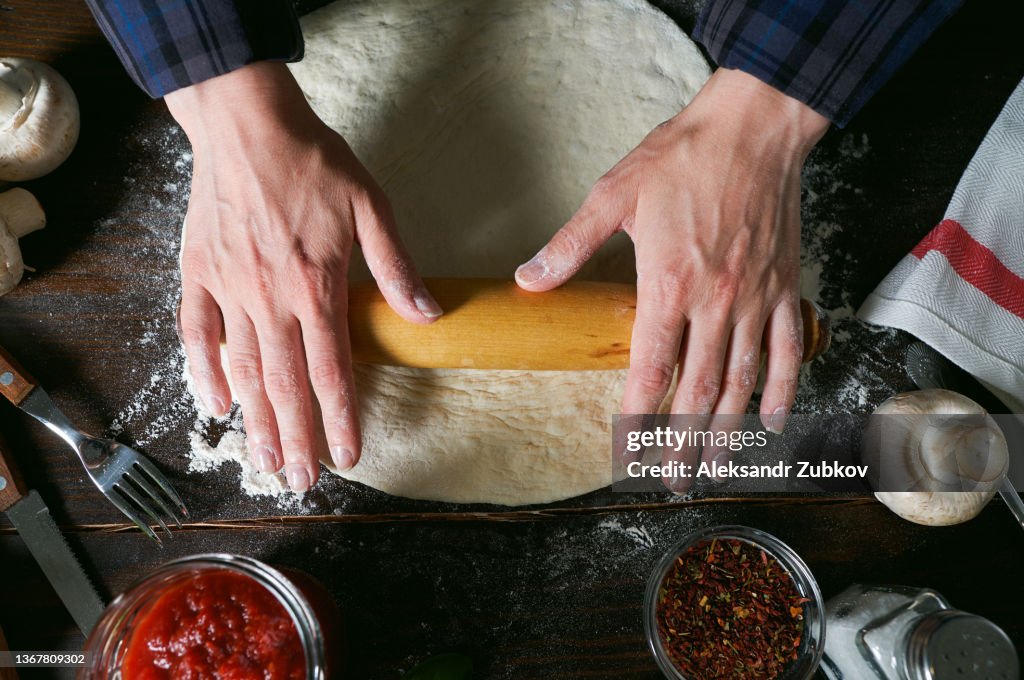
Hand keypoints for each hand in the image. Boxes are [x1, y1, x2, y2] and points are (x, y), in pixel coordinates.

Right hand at [167, 63, 440, 491]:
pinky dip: (204, 371)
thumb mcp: (371, 206)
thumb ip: (396, 266)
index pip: (332, 371)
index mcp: (317, 287)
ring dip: (255, 421)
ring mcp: (230, 289)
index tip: (348, 456)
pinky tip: (216, 405)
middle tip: (300, 481)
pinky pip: (197, 333)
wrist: (248, 123)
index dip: (340, 419)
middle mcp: (271, 299)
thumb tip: (428, 315)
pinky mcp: (199, 273)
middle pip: (286, 384)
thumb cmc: (315, 162)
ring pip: (244, 369)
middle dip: (296, 438)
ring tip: (262, 463)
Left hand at [516, 68, 827, 468]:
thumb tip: (528, 280)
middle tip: (671, 484)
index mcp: (668, 285)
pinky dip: (779, 390)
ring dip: (727, 432)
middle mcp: (715, 302)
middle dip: (681, 445)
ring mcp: (755, 298)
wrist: (753, 126)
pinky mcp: (785, 286)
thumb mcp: (614, 195)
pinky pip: (786, 350)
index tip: (628, 457)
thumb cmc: (683, 157)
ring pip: (741, 381)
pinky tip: (770, 423)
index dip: (637, 422)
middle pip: (698, 391)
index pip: (650, 372)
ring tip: (713, 470)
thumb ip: (570, 245)